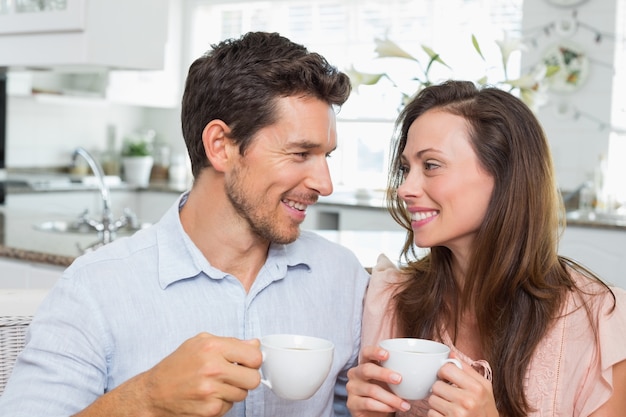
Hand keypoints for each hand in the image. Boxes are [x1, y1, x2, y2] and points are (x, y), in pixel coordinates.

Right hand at [138, 333, 262, 416]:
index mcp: (212, 347)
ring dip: (233, 391)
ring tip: (216, 385)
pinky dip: (222, 402)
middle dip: (247, 378)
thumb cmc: (176, 366)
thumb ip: (230, 342)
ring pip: (243, 394)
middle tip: (235, 375)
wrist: (153, 393)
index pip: (255, 356)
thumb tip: (254, 344)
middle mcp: (213, 368)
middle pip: (254, 379)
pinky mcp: (210, 410)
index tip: (246, 362)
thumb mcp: (199, 343)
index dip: (253, 360)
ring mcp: (211, 391)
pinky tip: (208, 396)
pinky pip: (230, 406)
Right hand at [346, 345, 410, 416]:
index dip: (375, 352)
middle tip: (400, 379)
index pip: (366, 352)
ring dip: (391, 398)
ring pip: (371, 390)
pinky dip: (384, 407)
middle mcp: (356, 373)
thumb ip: (399, 370)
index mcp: (365, 363)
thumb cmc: (384, 390)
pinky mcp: (352, 403)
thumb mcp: (389, 380)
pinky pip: (369, 403)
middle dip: (384, 374)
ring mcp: (352, 388)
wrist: (374, 411)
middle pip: (367, 369)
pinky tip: (393, 408)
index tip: (387, 354)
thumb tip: (424, 367)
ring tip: (404, 404)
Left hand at [427, 354, 498, 416]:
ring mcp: (457, 414)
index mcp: (477, 388)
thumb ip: (468, 370)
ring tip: (449, 406)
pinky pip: (431, 413)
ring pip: (432, 400)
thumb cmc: (485, 409)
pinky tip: (447, 415)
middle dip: (440, 390)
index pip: (447, 369)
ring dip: (437, 403)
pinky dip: (436, 414)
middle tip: (449, 395)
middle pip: (436, 385)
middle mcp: (467, 401)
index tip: (446, 378)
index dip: (443, 372)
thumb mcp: (484, 388)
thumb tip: (451, 354)